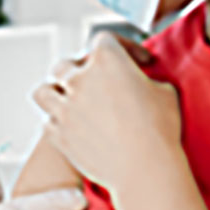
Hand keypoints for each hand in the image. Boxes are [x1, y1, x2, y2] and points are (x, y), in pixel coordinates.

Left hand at [32, 33, 182, 190]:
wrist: (145, 169)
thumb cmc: (160, 129)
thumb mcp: (165, 91)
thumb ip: (147, 79)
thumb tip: (143, 83)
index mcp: (107, 59)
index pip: (104, 39)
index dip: (124, 47)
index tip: (139, 63)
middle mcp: (79, 79)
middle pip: (65, 64)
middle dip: (79, 70)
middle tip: (94, 82)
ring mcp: (64, 107)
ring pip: (44, 91)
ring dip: (55, 94)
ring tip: (67, 102)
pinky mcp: (58, 134)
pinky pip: (47, 123)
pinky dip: (58, 124)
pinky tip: (71, 128)